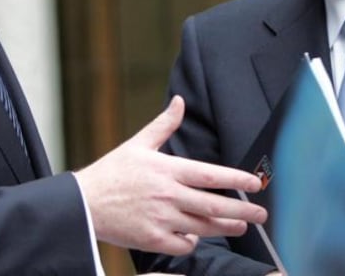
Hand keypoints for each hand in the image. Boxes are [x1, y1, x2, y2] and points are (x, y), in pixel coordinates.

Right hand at [74, 95, 267, 255]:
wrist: (83, 203)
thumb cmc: (111, 173)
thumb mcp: (138, 144)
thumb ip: (164, 125)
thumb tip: (179, 101)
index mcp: (167, 170)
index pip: (211, 175)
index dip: (237, 179)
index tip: (256, 183)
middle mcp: (168, 194)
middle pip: (215, 205)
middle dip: (243, 211)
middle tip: (261, 214)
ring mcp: (161, 218)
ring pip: (203, 226)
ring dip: (226, 227)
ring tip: (241, 226)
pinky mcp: (152, 238)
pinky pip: (184, 244)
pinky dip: (194, 241)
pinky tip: (197, 235)